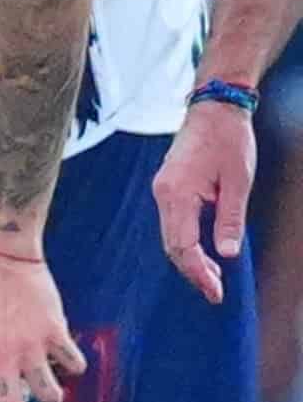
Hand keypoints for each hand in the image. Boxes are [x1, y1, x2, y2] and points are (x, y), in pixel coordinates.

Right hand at [155, 99, 256, 303]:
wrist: (214, 109)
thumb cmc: (229, 140)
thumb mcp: (238, 181)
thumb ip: (230, 219)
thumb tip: (227, 254)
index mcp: (177, 193)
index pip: (183, 244)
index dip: (198, 271)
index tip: (216, 291)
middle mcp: (163, 194)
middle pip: (171, 245)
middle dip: (192, 271)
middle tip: (215, 292)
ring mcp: (162, 191)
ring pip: (170, 236)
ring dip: (189, 259)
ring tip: (213, 276)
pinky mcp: (168, 188)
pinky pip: (173, 224)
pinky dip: (186, 243)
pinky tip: (203, 251)